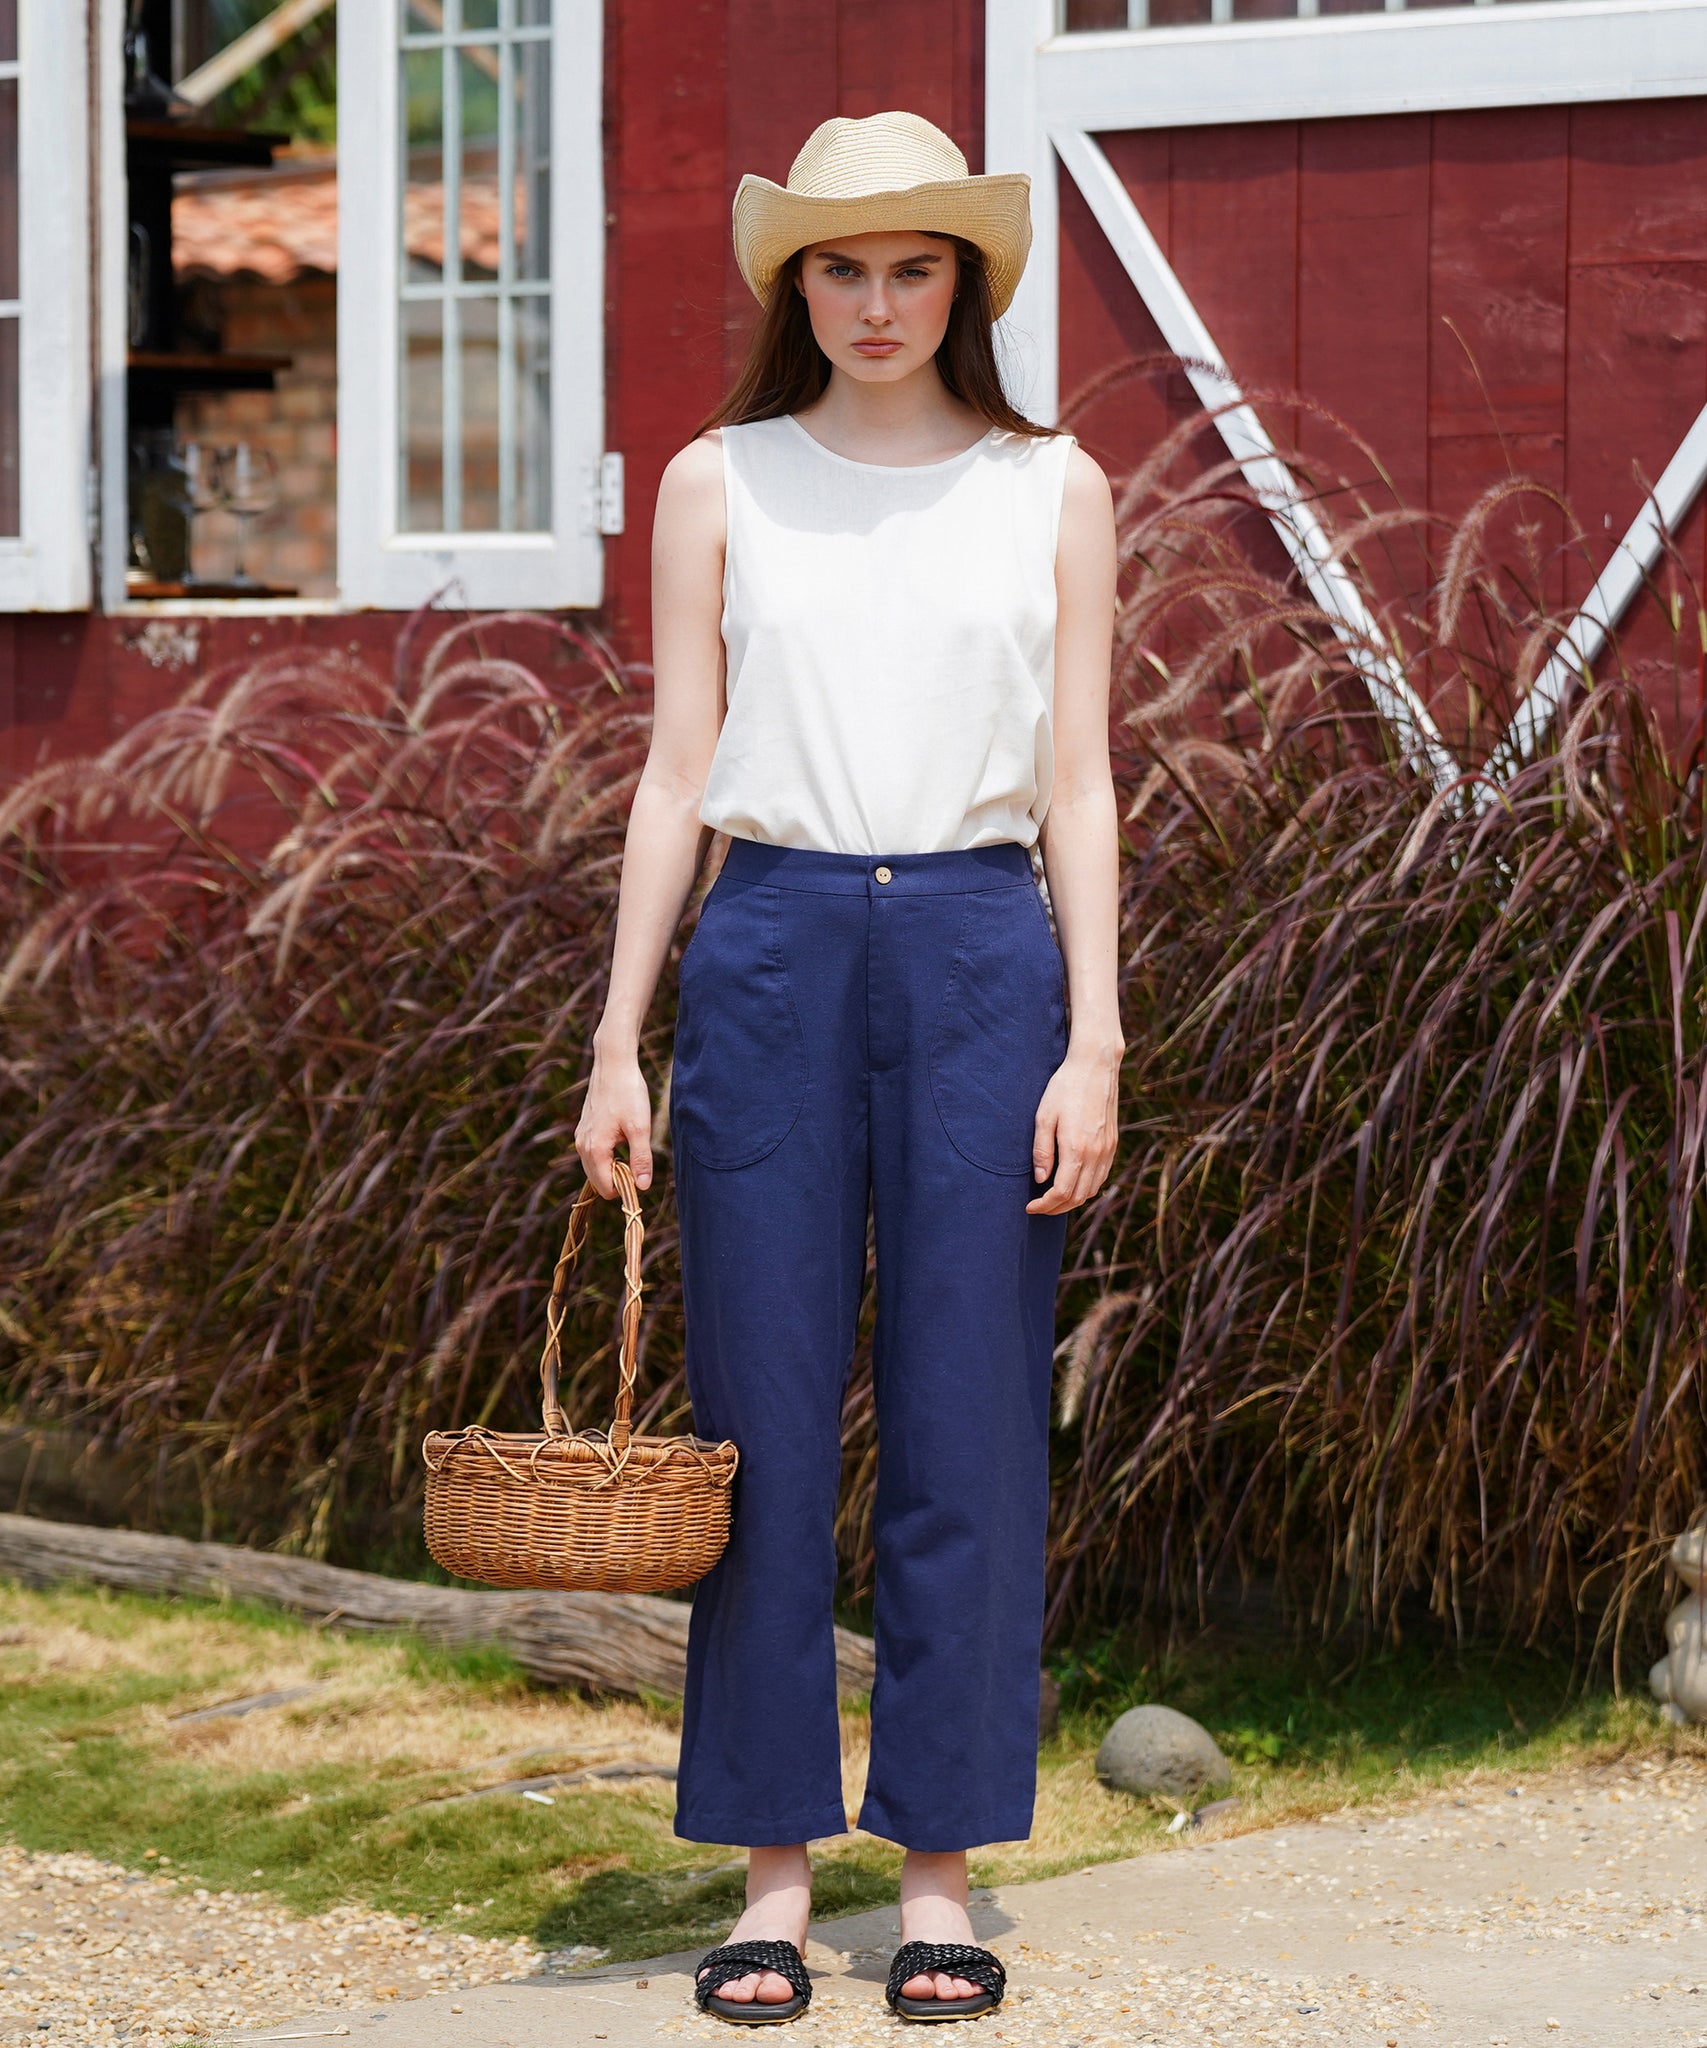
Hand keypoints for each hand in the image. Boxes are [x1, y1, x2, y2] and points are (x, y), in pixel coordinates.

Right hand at [576, 1047, 653, 1197]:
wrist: (613, 1065)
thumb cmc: (628, 1093)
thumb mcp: (640, 1128)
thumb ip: (641, 1159)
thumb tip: (643, 1187)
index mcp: (594, 1149)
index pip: (606, 1188)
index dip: (626, 1187)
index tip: (641, 1171)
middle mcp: (582, 1147)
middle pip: (598, 1181)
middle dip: (618, 1178)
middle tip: (637, 1157)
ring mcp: (580, 1137)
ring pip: (594, 1168)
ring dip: (613, 1166)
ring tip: (630, 1145)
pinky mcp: (583, 1129)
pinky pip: (593, 1154)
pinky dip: (607, 1155)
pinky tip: (621, 1137)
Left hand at [1026, 1044, 1120, 1214]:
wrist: (1095, 1066)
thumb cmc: (1065, 1088)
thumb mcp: (1044, 1116)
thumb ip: (1042, 1151)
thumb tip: (1040, 1179)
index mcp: (1077, 1149)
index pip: (1062, 1192)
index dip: (1045, 1205)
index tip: (1030, 1207)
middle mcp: (1096, 1154)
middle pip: (1078, 1197)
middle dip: (1057, 1208)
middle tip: (1039, 1206)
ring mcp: (1108, 1150)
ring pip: (1093, 1190)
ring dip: (1073, 1200)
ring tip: (1054, 1198)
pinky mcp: (1113, 1144)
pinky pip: (1102, 1176)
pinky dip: (1088, 1187)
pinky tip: (1074, 1182)